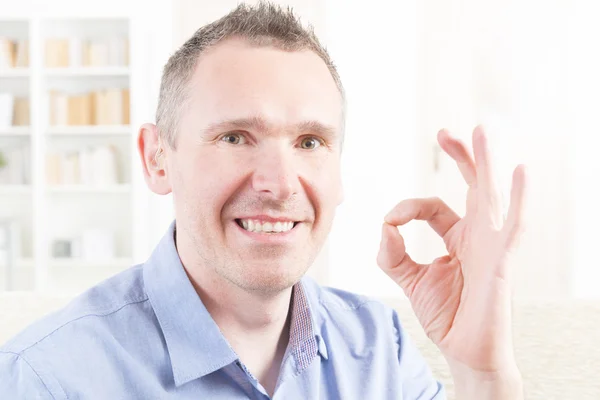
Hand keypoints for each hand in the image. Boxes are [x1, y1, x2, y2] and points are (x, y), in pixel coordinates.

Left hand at [377, 125, 526, 372]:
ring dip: (487, 163)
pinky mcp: (501, 261)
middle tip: (445, 132)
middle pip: (472, 186)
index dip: (408, 208)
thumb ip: (393, 253)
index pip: (433, 206)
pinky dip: (519, 199)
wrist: (464, 351)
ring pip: (492, 195)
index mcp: (458, 237)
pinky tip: (520, 172)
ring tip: (483, 131)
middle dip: (462, 157)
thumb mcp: (410, 279)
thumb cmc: (447, 316)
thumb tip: (384, 226)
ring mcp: (491, 245)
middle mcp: (478, 235)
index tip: (391, 221)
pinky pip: (514, 226)